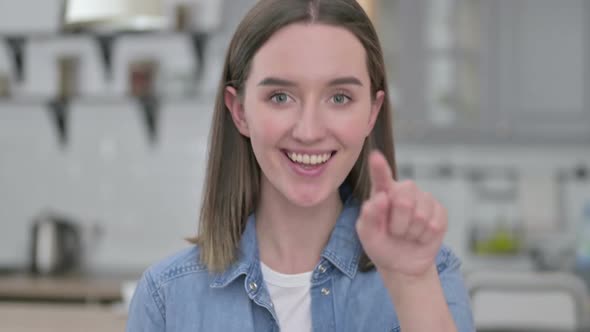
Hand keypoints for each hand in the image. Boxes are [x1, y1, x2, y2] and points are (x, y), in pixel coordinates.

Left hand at [356, 150, 447, 277]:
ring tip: (406, 234)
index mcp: (382, 191)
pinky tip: (419, 237)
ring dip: (411, 232)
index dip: (380, 167)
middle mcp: (404, 190)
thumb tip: (381, 198)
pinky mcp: (439, 211)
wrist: (402, 263)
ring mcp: (423, 199)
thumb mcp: (367, 235)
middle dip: (398, 223)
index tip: (375, 157)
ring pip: (420, 215)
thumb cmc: (380, 244)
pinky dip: (424, 237)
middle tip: (394, 231)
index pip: (381, 177)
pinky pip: (435, 224)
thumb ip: (368, 217)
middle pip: (404, 200)